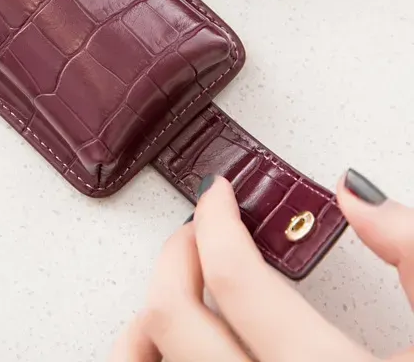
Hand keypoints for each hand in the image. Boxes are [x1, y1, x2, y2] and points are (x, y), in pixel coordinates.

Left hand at [109, 173, 413, 360]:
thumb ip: (412, 251)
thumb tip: (351, 196)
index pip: (238, 282)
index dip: (215, 221)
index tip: (218, 195)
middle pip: (175, 320)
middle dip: (176, 255)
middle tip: (197, 231)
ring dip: (152, 317)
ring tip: (179, 288)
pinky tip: (172, 349)